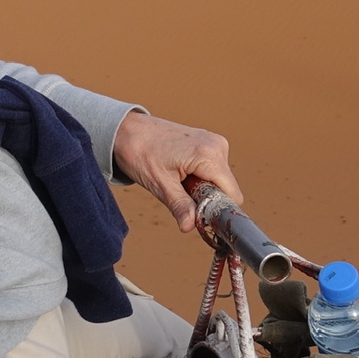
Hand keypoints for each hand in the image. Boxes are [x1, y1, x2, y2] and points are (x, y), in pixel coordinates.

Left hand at [113, 110, 242, 231]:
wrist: (126, 130)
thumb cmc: (139, 152)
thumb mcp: (159, 184)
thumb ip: (179, 206)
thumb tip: (189, 226)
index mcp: (209, 154)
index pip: (232, 194)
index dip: (218, 209)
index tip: (197, 212)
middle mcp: (217, 145)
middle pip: (226, 188)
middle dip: (207, 197)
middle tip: (180, 190)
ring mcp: (214, 142)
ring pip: (220, 180)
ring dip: (202, 187)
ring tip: (177, 177)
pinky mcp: (209, 142)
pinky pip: (213, 169)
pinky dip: (200, 177)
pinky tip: (180, 170)